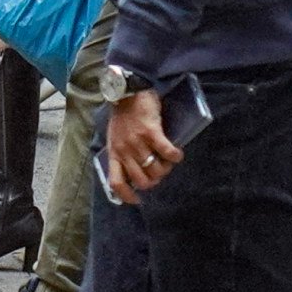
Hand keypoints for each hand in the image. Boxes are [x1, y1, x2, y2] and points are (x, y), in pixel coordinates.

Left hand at [103, 87, 179, 203]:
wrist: (127, 91)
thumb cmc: (123, 115)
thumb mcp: (115, 137)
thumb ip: (123, 153)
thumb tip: (138, 171)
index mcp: (114, 153)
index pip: (116, 183)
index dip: (127, 196)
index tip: (137, 200)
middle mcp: (124, 150)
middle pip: (142, 181)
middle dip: (155, 180)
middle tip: (160, 170)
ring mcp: (136, 142)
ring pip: (156, 170)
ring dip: (166, 168)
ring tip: (168, 160)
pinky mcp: (150, 132)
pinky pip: (167, 152)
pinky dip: (175, 156)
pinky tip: (177, 153)